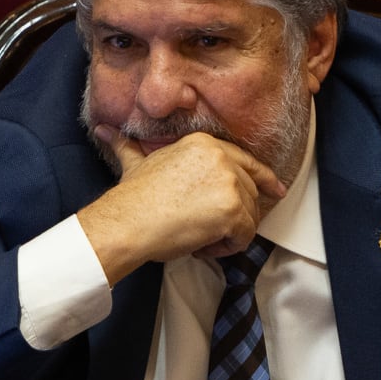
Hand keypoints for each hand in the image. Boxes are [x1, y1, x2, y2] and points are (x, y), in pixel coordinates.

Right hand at [78, 128, 285, 283]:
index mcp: (204, 143)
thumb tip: (105, 131)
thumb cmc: (132, 199)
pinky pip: (245, 235)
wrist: (127, 222)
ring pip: (249, 215)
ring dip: (229, 233)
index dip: (264, 178)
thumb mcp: (134, 162)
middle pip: (250, 190)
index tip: (275, 190)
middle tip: (211, 230)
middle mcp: (221, 157)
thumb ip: (128, 146)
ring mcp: (230, 182)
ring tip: (201, 238)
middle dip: (238, 214)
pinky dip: (229, 247)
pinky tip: (205, 246)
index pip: (247, 161)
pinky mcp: (233, 210)